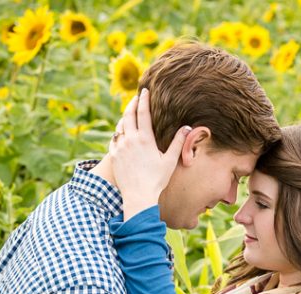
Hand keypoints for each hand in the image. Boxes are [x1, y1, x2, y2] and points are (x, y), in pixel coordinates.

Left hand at [108, 88, 190, 220]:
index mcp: (145, 139)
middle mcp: (130, 139)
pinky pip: (114, 139)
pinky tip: (121, 133)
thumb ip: (178, 142)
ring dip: (124, 118)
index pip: (143, 113)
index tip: (145, 91)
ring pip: (120, 126)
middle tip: (135, 97)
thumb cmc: (157, 179)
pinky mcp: (113, 155)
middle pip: (128, 115)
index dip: (144, 100)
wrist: (138, 195)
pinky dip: (118, 133)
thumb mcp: (170, 160)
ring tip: (129, 114)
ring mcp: (120, 147)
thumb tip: (186, 128)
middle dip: (132, 104)